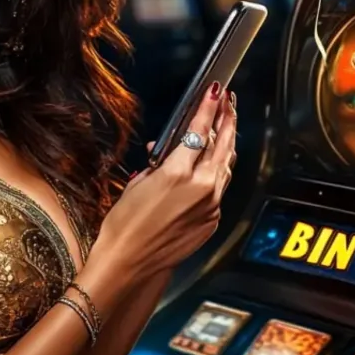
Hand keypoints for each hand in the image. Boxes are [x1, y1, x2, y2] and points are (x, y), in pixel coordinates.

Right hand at [93, 84, 237, 279]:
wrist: (130, 262)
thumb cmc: (126, 224)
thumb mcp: (139, 183)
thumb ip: (158, 162)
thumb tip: (165, 150)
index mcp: (179, 173)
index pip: (200, 131)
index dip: (209, 107)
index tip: (216, 91)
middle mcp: (201, 188)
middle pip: (223, 144)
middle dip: (227, 119)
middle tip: (229, 103)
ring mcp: (211, 205)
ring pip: (226, 166)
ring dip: (226, 145)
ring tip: (226, 128)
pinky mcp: (212, 220)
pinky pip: (220, 190)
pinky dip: (216, 174)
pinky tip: (211, 165)